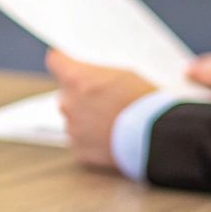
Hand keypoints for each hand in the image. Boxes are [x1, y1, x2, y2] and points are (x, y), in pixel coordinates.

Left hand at [46, 49, 157, 172]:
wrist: (155, 136)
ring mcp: (73, 129)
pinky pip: (80, 140)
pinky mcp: (80, 150)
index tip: (66, 60)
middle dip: (80, 93)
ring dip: (86, 117)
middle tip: (102, 96)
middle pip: (66, 92)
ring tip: (111, 119)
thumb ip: (99, 75)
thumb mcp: (124, 74)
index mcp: (77, 79)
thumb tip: (90, 76)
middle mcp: (69, 103)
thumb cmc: (143, 101)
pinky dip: (91, 139)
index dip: (63, 60)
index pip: (55, 61)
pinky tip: (110, 137)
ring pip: (73, 118)